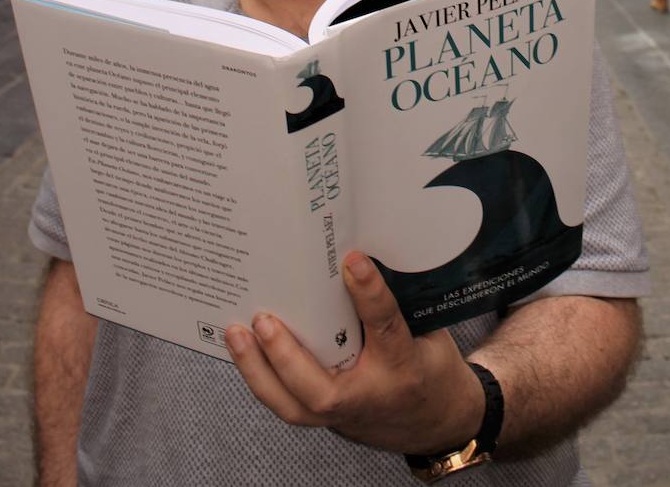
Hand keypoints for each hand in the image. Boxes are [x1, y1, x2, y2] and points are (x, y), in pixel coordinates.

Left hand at [225, 253, 483, 453]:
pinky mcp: (323, 418)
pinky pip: (286, 402)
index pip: (385, 327)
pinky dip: (260, 376)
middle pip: (320, 389)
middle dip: (287, 356)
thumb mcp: (426, 328)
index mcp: (404, 364)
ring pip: (292, 405)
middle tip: (264, 319)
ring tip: (236, 332)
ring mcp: (342, 415)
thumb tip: (357, 249)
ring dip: (259, 370)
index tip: (352, 259)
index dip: (369, 292)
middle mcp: (369, 395)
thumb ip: (395, 297)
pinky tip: (242, 347)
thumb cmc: (427, 364)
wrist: (433, 421)